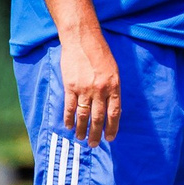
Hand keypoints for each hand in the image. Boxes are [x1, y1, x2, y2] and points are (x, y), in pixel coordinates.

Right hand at [58, 30, 121, 145]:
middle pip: (98, 118)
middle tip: (94, 144)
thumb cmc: (100, 53)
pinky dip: (69, 118)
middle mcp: (100, 90)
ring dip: (82, 129)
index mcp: (114, 86)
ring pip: (83, 115)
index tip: (110, 138)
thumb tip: (111, 108)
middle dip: (96, 133)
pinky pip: (70, 107)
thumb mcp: (114, 70)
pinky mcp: (70, 86)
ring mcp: (84, 89)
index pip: (114, 113)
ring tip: (81, 139)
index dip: (112, 127)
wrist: (82, 39)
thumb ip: (112, 89)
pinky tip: (69, 126)